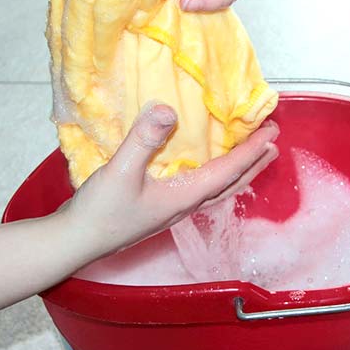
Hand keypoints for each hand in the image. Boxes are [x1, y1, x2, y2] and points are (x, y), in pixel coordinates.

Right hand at [66, 103, 278, 256]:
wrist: (76, 241)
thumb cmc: (99, 211)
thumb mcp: (120, 171)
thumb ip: (143, 140)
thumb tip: (168, 109)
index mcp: (186, 196)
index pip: (228, 170)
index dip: (250, 151)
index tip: (271, 133)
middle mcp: (188, 204)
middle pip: (232, 183)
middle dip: (254, 163)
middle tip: (273, 144)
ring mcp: (176, 209)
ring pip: (220, 190)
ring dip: (241, 172)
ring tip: (255, 158)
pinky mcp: (164, 208)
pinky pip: (204, 191)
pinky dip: (219, 178)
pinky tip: (211, 171)